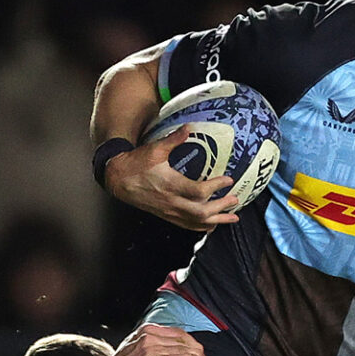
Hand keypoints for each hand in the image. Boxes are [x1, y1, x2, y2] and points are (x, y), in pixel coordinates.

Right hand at [102, 126, 245, 230]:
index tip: (228, 180)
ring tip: (232, 217)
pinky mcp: (167, 216)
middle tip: (236, 199)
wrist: (118, 179)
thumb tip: (189, 127)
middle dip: (221, 207)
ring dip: (217, 221)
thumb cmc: (136, 163)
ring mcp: (169, 212)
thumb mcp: (155, 149)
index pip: (198, 191)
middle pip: (202, 211)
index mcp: (170, 185)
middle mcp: (171, 202)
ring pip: (197, 222)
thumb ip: (173, 139)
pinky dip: (203, 227)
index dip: (216, 187)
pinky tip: (213, 225)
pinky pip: (188, 226)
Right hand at [107, 324, 204, 355]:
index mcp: (148, 329)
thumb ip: (156, 341)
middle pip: (181, 339)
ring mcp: (148, 347)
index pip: (177, 332)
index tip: (200, 350)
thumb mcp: (139, 345)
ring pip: (179, 348)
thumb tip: (179, 345)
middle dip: (196, 348)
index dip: (192, 341)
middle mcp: (149, 335)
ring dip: (194, 355)